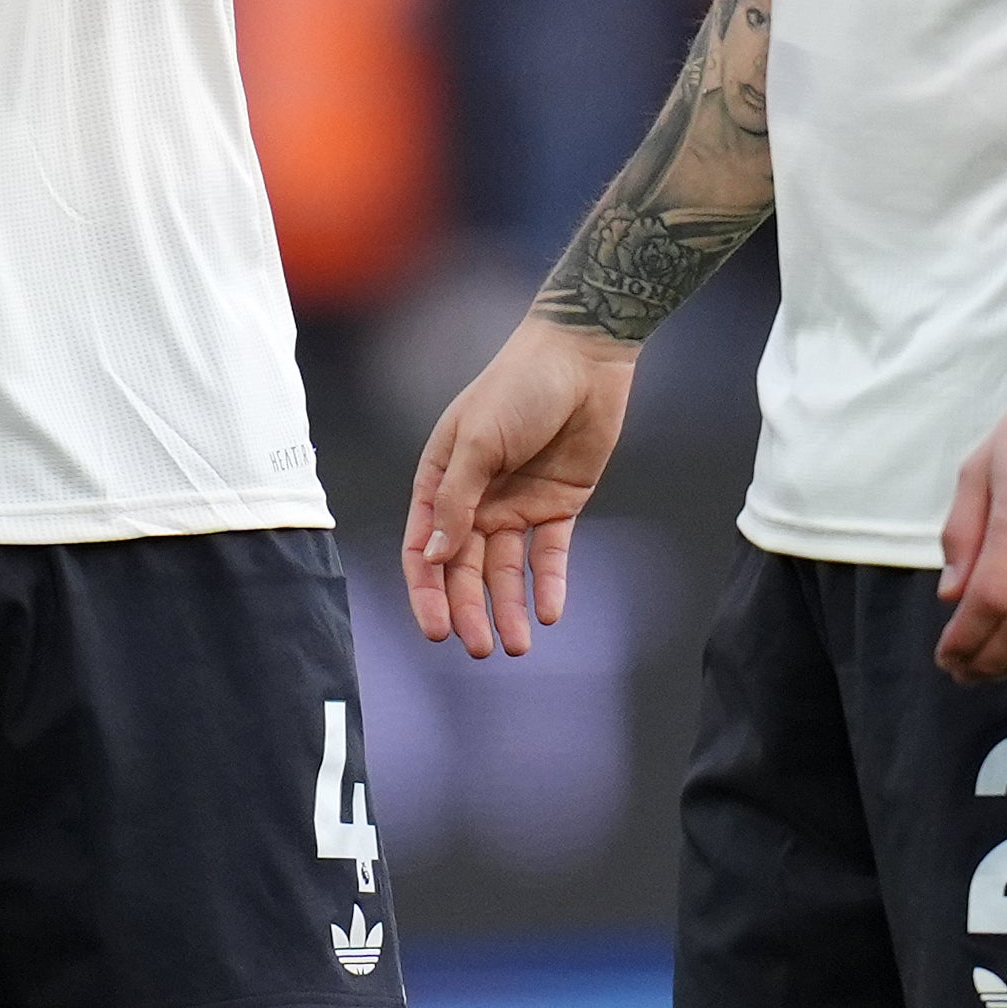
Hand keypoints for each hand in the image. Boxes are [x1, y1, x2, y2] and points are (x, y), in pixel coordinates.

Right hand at [407, 318, 639, 656]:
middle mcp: (475, 499)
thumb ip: (457, 501)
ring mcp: (516, 504)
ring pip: (506, 570)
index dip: (426, 592)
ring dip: (508, 607)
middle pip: (465, 568)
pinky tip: (548, 613)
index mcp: (441, 479)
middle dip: (470, 610)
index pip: (424, 548)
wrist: (582, 358)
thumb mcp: (478, 441)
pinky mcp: (559, 506)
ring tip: (516, 647)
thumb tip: (431, 556)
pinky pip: (549, 555)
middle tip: (481, 649)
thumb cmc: (517, 387)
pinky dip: (547, 585)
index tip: (436, 632)